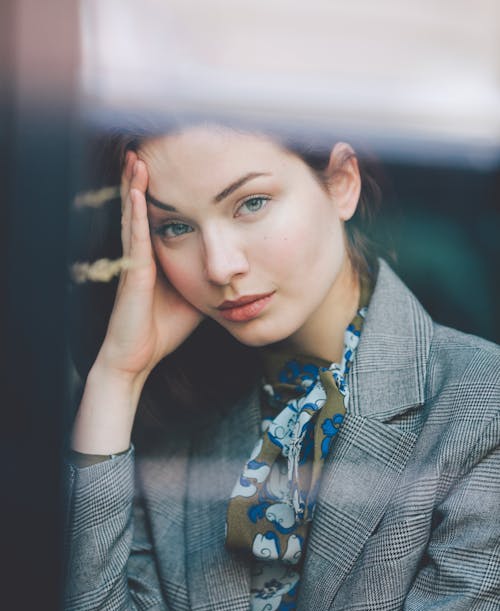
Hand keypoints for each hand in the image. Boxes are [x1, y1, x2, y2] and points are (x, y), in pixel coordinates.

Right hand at [96, 151, 202, 383]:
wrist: (138, 358)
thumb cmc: (165, 329)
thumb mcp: (197, 296)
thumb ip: (210, 277)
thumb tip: (236, 265)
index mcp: (156, 258)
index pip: (159, 217)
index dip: (163, 192)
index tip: (171, 165)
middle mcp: (142, 255)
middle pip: (143, 208)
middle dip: (144, 179)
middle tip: (146, 147)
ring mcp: (135, 262)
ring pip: (134, 216)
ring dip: (135, 186)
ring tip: (137, 157)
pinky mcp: (132, 274)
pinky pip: (135, 239)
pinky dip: (134, 213)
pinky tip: (136, 191)